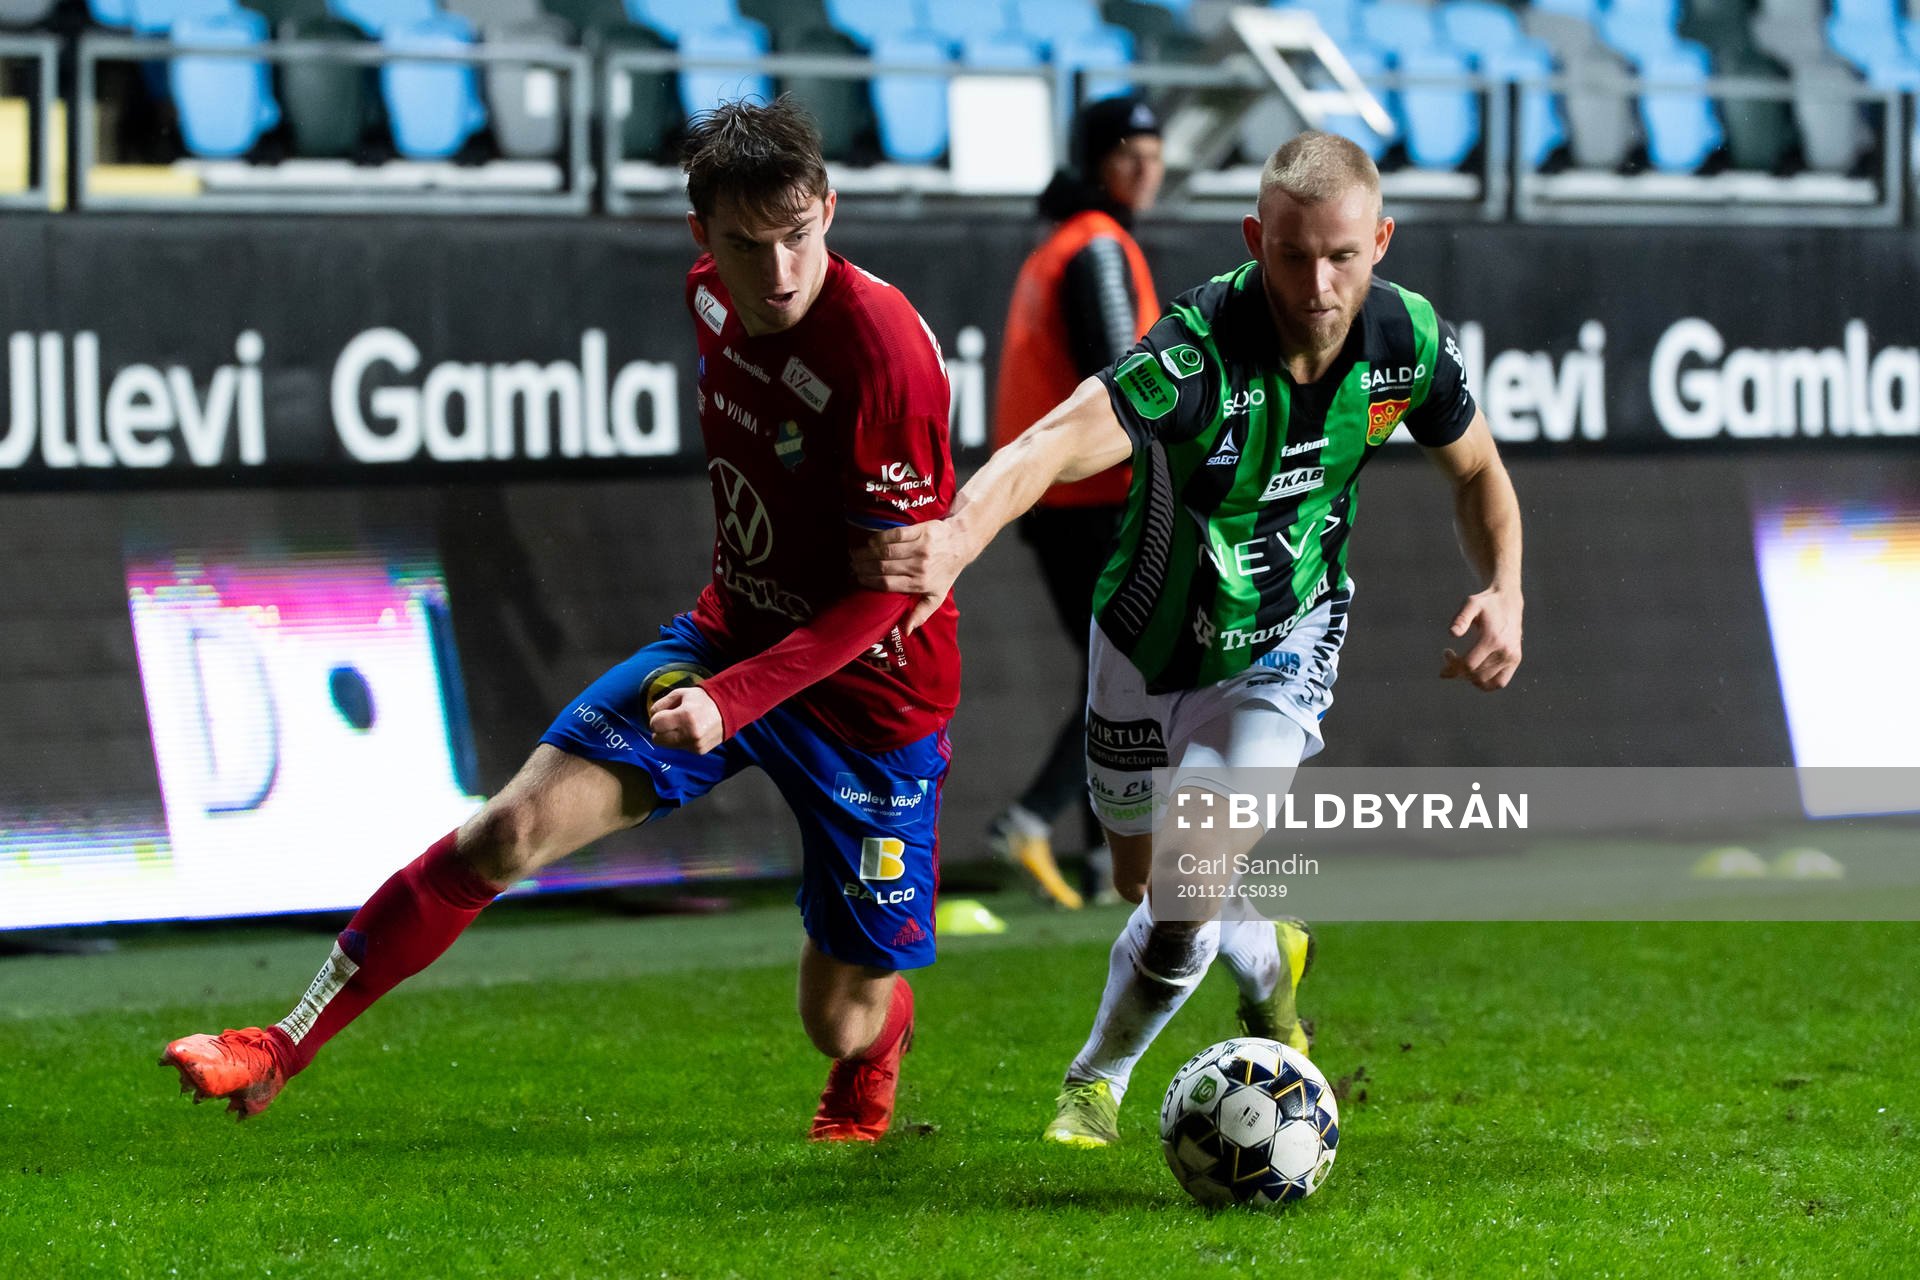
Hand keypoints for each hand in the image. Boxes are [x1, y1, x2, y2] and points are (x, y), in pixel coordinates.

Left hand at [649, 686, 723, 753]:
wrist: (728, 709)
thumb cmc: (703, 699)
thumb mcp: (681, 693)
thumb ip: (662, 703)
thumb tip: (651, 715)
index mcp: (684, 716)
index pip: (655, 724)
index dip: (656, 718)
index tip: (663, 714)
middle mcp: (689, 733)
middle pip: (658, 739)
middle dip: (660, 729)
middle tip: (669, 721)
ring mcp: (694, 745)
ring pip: (667, 745)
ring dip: (669, 736)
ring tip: (680, 726)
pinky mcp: (699, 751)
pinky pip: (679, 748)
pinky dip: (680, 740)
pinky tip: (689, 731)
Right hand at [851, 520, 966, 633]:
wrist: (961, 544)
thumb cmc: (946, 571)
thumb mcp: (936, 596)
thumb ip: (921, 613)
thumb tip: (906, 631)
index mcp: (920, 584)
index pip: (887, 584)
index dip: (869, 581)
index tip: (858, 578)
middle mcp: (919, 567)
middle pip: (883, 567)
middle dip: (864, 567)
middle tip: (853, 565)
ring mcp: (920, 549)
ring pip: (886, 551)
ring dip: (867, 552)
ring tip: (856, 554)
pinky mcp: (920, 532)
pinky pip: (895, 535)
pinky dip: (880, 538)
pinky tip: (871, 541)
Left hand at [1441, 587, 1522, 690]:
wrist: (1509, 600)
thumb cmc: (1486, 603)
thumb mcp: (1471, 604)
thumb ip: (1461, 618)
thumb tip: (1452, 634)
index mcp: (1492, 639)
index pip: (1468, 665)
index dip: (1452, 664)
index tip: (1445, 651)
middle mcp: (1504, 651)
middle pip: (1474, 674)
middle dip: (1456, 670)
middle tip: (1449, 657)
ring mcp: (1512, 657)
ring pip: (1485, 681)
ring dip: (1468, 677)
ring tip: (1460, 664)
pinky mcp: (1516, 660)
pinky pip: (1500, 682)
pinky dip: (1485, 684)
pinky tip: (1474, 675)